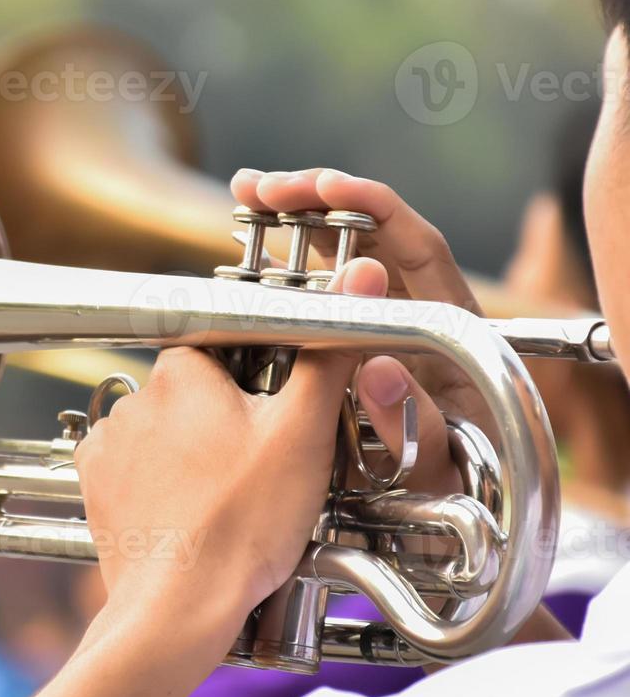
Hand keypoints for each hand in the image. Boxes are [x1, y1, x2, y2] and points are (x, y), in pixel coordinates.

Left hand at [74, 261, 388, 642]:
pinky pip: (133, 466)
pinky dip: (158, 482)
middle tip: (261, 467)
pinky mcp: (95, 484)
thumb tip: (361, 276)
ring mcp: (107, 443)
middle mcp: (133, 397)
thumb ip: (328, 350)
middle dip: (228, 418)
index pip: (228, 348)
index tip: (278, 418)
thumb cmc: (243, 523)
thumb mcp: (304, 432)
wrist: (179, 605)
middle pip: (196, 391)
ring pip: (165, 430)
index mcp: (180, 370)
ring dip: (191, 451)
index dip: (262, 381)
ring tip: (225, 497)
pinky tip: (188, 509)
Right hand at [231, 167, 474, 492]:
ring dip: (292, 219)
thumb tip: (380, 367)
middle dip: (317, 197)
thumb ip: (410, 418)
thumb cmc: (444, 485)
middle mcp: (415, 312)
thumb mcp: (432, 459)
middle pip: (371, 232)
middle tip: (264, 186)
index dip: (373, 205)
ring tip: (246, 193)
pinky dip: (280, 262)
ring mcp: (378, 321)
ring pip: (338, 253)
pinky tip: (247, 246)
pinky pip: (316, 288)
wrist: (434, 511)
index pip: (416, 244)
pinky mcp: (345, 338)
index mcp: (450, 327)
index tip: (325, 187)